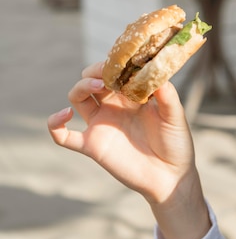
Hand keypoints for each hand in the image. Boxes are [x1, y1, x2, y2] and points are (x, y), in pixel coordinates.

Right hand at [47, 63, 209, 238]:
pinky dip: (55, 124)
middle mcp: (113, 106)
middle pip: (92, 80)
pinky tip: (64, 115)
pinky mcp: (92, 146)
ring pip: (77, 98)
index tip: (121, 62)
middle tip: (107, 74)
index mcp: (132, 95)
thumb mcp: (175, 115)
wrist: (171, 176)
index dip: (113, 64)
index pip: (114, 71)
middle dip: (95, 71)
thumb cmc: (176, 143)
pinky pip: (64, 136)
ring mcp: (101, 125)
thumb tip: (158, 71)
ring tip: (96, 86)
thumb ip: (166, 94)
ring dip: (80, 87)